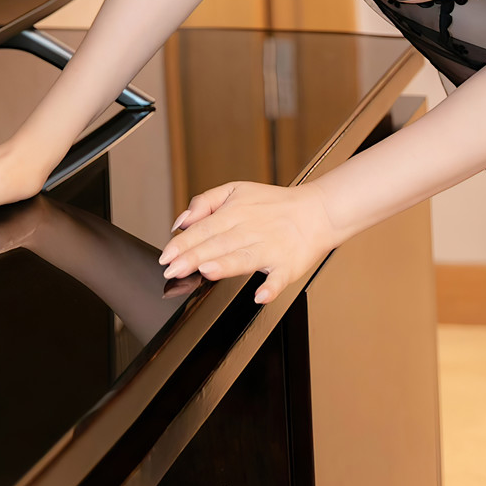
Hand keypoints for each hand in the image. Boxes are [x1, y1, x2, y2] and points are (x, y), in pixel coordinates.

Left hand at [158, 179, 336, 303]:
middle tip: (173, 269)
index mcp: (236, 212)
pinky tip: (260, 295)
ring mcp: (270, 249)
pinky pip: (279, 279)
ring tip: (209, 271)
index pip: (204, 228)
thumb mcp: (237, 190)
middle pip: (219, 244)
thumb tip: (180, 222)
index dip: (184, 243)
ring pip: (245, 258)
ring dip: (227, 265)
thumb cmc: (275, 205)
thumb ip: (205, 202)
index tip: (166, 256)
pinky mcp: (288, 266)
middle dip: (195, 257)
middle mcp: (251, 230)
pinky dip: (271, 288)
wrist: (318, 211)